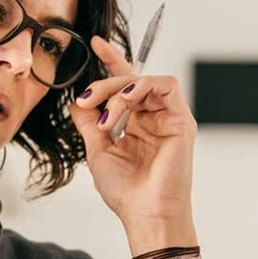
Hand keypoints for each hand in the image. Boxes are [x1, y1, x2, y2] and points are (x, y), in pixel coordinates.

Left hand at [68, 37, 197, 234]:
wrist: (145, 214)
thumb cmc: (126, 191)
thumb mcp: (97, 151)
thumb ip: (89, 122)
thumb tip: (76, 100)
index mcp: (135, 125)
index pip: (123, 86)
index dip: (111, 61)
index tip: (94, 44)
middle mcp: (152, 119)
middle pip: (129, 81)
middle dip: (103, 85)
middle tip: (86, 100)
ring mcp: (168, 118)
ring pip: (144, 81)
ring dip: (118, 90)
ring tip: (104, 115)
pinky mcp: (181, 120)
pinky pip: (166, 85)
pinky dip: (140, 87)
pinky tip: (122, 103)